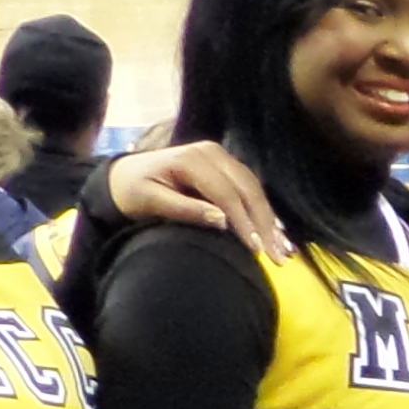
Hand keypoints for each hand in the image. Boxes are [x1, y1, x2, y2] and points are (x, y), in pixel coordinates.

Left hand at [101, 139, 293, 259]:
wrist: (124, 177)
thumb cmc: (133, 191)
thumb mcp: (150, 201)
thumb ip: (184, 209)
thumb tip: (222, 221)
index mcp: (192, 158)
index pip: (226, 192)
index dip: (243, 221)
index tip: (255, 249)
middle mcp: (212, 152)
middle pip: (248, 189)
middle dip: (265, 224)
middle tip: (279, 256)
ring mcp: (223, 157)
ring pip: (255, 189)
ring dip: (270, 220)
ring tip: (284, 250)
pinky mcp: (228, 167)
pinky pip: (252, 188)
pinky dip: (264, 212)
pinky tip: (277, 233)